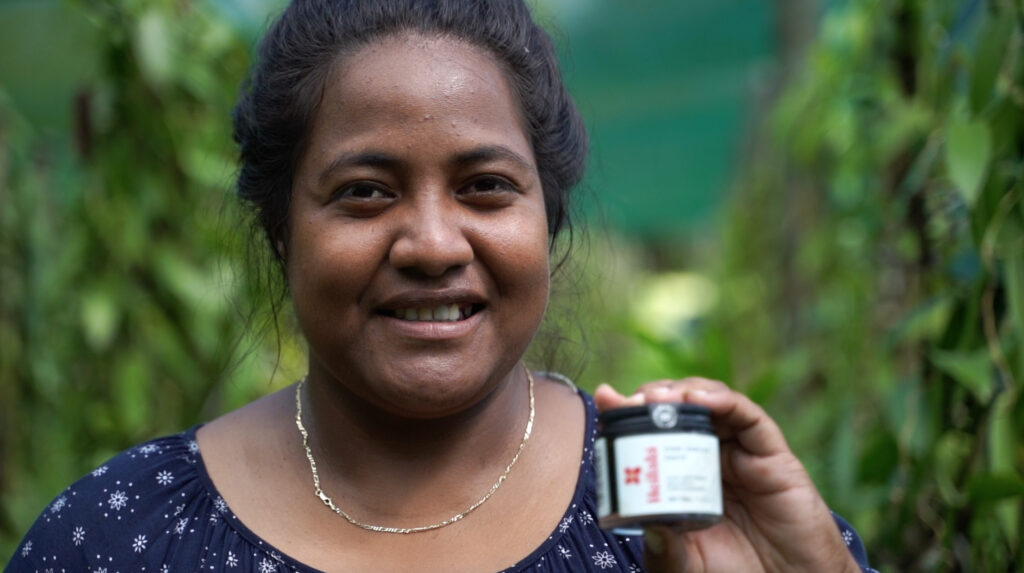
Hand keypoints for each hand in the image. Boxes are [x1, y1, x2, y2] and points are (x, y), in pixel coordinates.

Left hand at [594, 378, 860, 572]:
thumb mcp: (686, 567)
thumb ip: (665, 552)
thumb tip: (647, 528)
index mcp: (683, 476)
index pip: (652, 432)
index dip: (629, 412)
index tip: (604, 400)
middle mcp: (710, 457)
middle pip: (680, 409)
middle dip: (653, 396)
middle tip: (631, 399)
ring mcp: (742, 453)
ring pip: (712, 403)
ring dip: (684, 391)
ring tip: (659, 396)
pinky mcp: (773, 456)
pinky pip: (749, 418)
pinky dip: (725, 401)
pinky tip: (700, 400)